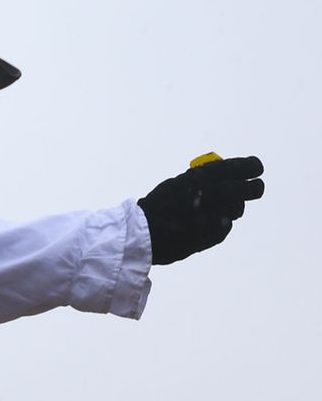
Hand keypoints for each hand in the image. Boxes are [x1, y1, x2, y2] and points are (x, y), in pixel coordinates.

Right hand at [137, 156, 263, 264]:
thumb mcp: (177, 184)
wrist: (143, 233)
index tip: (257, 167)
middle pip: (244, 189)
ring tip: (222, 208)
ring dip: (235, 207)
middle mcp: (209, 195)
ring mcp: (213, 216)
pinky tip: (209, 223)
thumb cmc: (158, 205)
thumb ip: (200, 181)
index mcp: (198, 179)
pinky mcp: (213, 234)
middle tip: (257, 187)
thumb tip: (225, 176)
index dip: (248, 166)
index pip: (232, 168)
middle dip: (253, 188)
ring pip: (236, 209)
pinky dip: (221, 223)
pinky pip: (225, 226)